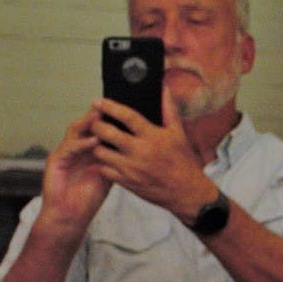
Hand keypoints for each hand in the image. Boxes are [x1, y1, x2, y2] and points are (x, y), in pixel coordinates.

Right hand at [35, 106, 111, 233]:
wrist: (69, 217)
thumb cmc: (87, 200)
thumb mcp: (107, 178)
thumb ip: (115, 164)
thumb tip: (133, 153)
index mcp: (88, 152)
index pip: (98, 131)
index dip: (108, 122)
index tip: (123, 114)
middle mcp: (76, 149)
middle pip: (87, 127)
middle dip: (98, 117)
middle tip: (111, 107)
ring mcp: (65, 153)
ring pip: (76, 132)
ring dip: (88, 125)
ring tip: (101, 118)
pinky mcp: (55, 160)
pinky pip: (69, 148)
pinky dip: (81, 144)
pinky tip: (93, 141)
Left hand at [90, 87, 213, 219]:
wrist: (187, 193)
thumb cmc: (184, 163)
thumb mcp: (179, 134)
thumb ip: (168, 109)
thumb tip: (164, 88)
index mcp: (152, 136)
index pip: (126, 116)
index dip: (109, 106)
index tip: (98, 102)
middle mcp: (139, 152)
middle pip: (106, 132)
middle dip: (96, 125)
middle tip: (95, 122)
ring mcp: (132, 168)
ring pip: (101, 152)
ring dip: (97, 145)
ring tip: (100, 141)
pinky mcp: (128, 182)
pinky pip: (105, 170)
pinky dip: (102, 163)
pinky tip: (107, 159)